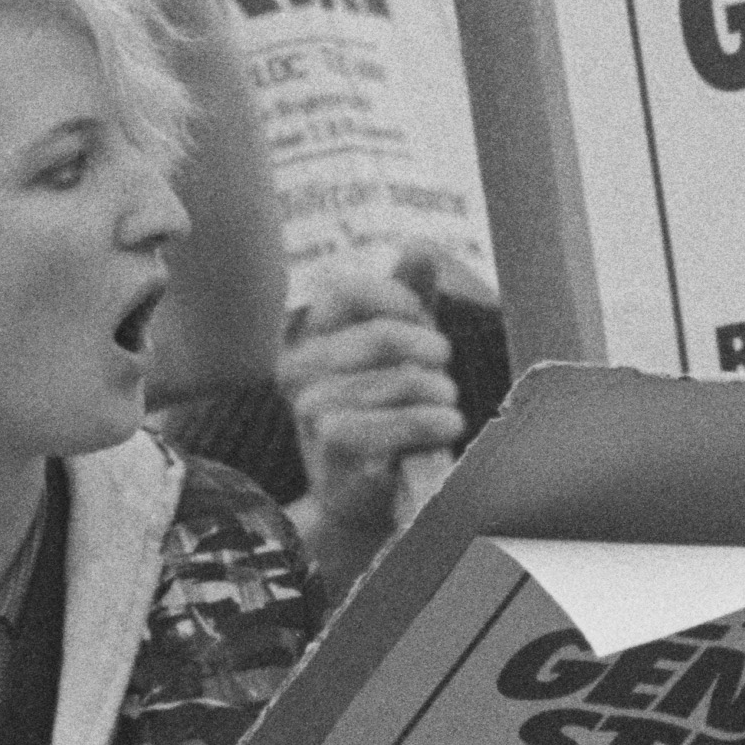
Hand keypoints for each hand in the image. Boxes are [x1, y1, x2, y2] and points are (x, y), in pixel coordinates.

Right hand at [276, 240, 480, 583]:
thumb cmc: (383, 415)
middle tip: (443, 373)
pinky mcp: (333, 450)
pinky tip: (445, 426)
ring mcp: (311, 411)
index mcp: (305, 339)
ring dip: (439, 393)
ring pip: (398, 380)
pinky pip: (396, 423)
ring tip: (447, 408)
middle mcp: (296, 371)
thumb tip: (418, 247)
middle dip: (430, 352)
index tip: (423, 321)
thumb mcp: (394, 353)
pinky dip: (432, 423)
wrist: (363, 498)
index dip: (396, 299)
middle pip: (384, 336)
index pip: (347, 291)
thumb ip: (405, 299)